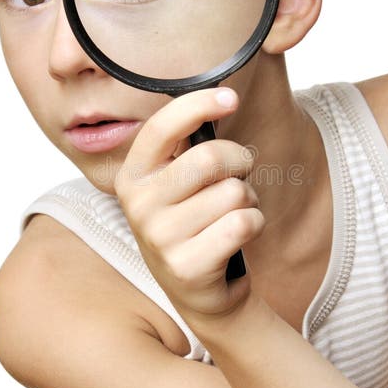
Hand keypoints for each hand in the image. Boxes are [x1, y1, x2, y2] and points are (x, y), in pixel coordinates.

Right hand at [115, 87, 263, 321]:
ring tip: (232, 214)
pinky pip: (243, 223)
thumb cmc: (194, 222)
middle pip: (210, 157)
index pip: (163, 127)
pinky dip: (254, 224)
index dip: (199, 105)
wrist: (199, 291)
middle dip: (240, 161)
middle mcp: (139, 205)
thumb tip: (222, 96)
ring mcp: (159, 238)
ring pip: (234, 192)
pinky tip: (237, 237)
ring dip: (248, 200)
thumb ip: (189, 145)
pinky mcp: (186, 267)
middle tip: (239, 175)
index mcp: (133, 175)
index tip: (230, 98)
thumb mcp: (178, 182)